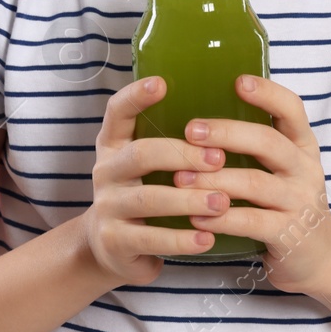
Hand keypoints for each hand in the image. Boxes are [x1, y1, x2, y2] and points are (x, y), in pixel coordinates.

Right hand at [82, 75, 232, 287]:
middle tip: (219, 159)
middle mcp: (106, 171)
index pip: (117, 112)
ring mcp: (107, 206)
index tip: (162, 83)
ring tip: (222, 202)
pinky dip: (181, 239)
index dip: (136, 96)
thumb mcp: (145, 167)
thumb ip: (170, 144)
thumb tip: (224, 118)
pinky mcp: (115, 240)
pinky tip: (207, 238)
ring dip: (189, 199)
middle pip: (141, 154)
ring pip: (149, 198)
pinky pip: (151, 239)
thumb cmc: (143, 195)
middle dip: (182, 155)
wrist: (112, 248)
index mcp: (114, 145)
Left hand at [173, 74, 330, 294]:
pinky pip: (251, 222)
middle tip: (190, 130)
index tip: (238, 81)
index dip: (267, 93)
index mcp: (301, 145)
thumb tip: (197, 117)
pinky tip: (195, 217)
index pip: (291, 109)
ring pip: (255, 183)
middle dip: (226, 133)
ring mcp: (300, 202)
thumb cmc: (286, 202)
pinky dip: (220, 219)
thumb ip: (254, 143)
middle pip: (267, 142)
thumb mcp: (281, 168)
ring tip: (179, 179)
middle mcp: (304, 169)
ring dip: (213, 179)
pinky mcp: (290, 234)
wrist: (320, 258)